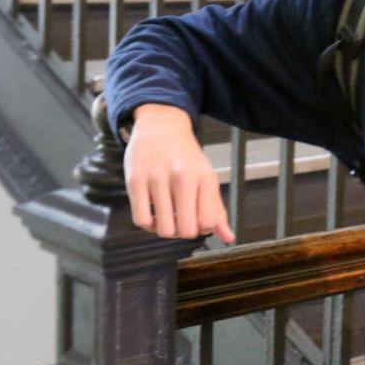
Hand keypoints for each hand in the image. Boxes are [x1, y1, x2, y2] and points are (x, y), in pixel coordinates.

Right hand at [123, 104, 235, 243]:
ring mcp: (157, 178)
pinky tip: (152, 213)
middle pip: (186, 230)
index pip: (208, 222)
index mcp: (204, 177)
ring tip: (165, 216)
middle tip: (179, 220)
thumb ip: (217, 210)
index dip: (202, 228)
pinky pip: (141, 220)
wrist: (160, 126)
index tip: (196, 219)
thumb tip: (229, 238)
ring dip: (165, 229)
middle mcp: (183, 176)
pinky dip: (147, 224)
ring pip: (163, 229)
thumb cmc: (186, 157)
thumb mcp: (206, 177)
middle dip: (183, 232)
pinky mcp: (135, 180)